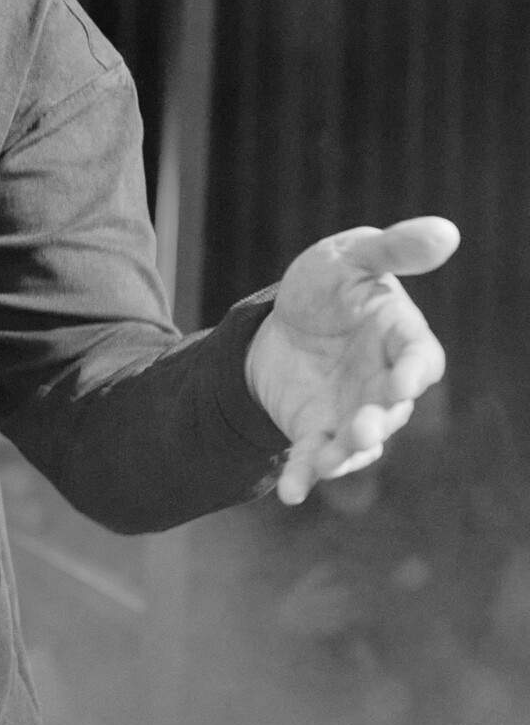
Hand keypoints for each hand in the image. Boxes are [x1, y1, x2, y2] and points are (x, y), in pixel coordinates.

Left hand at [244, 218, 459, 505]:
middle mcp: (384, 385)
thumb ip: (394, 250)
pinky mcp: (316, 433)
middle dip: (379, 421)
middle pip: (392, 410)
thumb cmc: (326, 284)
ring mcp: (352, 413)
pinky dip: (303, 477)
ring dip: (346, 454)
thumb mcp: (350, 257)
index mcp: (401, 340)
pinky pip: (314, 459)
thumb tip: (448, 231)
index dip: (414, 370)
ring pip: (359, 443)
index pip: (421, 360)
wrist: (277, 321)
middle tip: (363, 426)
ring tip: (329, 460)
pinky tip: (290, 492)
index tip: (404, 378)